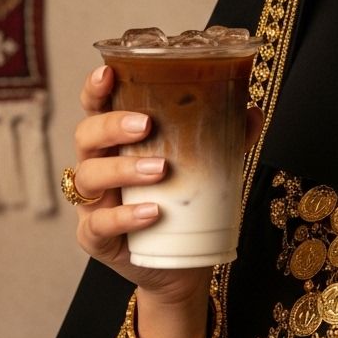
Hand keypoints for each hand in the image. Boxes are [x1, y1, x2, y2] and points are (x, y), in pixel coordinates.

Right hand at [70, 65, 262, 307]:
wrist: (181, 264)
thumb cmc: (185, 204)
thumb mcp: (208, 167)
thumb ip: (227, 138)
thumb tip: (251, 110)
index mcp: (118, 144)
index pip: (97, 109)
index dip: (95, 90)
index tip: (108, 73)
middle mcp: (98, 168)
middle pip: (86, 137)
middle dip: (112, 126)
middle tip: (146, 124)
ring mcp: (93, 204)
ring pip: (89, 177)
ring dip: (124, 169)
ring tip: (161, 169)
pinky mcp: (96, 239)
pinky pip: (99, 225)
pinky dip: (124, 216)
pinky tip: (151, 212)